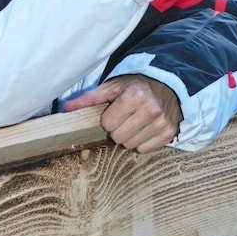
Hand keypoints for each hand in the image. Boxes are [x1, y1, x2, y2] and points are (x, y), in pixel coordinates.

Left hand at [63, 74, 181, 152]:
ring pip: (131, 145)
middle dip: (117, 129)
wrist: (166, 86)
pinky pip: (146, 149)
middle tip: (124, 118)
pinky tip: (144, 129)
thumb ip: (89, 98)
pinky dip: (142, 142)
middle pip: (119, 137)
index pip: (108, 123)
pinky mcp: (169, 133)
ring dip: (129, 137)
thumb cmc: (134, 86)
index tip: (114, 111)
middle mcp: (151, 109)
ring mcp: (162, 122)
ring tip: (134, 122)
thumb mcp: (112, 86)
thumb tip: (66, 108)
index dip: (108, 119)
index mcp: (134, 95)